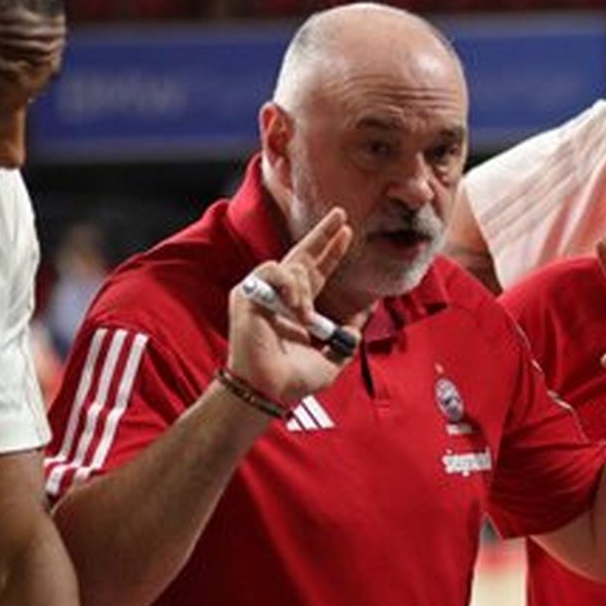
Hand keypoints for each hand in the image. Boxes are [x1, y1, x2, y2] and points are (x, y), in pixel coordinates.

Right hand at [224, 209, 361, 407]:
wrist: (267, 390)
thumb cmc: (292, 381)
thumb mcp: (330, 361)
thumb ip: (345, 343)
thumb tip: (359, 326)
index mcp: (299, 308)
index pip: (318, 272)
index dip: (332, 253)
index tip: (347, 234)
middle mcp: (281, 296)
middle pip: (304, 254)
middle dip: (323, 234)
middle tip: (341, 214)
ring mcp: (263, 293)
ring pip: (291, 265)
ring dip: (304, 288)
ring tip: (304, 315)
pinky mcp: (247, 294)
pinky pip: (272, 272)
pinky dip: (287, 285)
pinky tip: (294, 305)